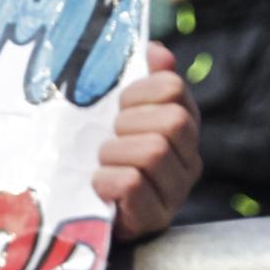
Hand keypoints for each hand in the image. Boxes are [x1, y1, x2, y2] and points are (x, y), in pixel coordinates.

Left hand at [95, 42, 202, 239]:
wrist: (81, 211)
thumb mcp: (115, 113)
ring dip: (113, 153)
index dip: (137, 92)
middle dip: (128, 124)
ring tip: (103, 163)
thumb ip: (139, 81)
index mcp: (182, 126)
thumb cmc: (100, 154)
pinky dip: (106, 180)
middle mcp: (188, 159)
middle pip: (171, 121)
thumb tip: (156, 50)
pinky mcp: (154, 219)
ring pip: (153, 152)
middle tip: (109, 138)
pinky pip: (131, 184)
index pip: (172, 88)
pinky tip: (100, 185)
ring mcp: (176, 192)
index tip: (119, 106)